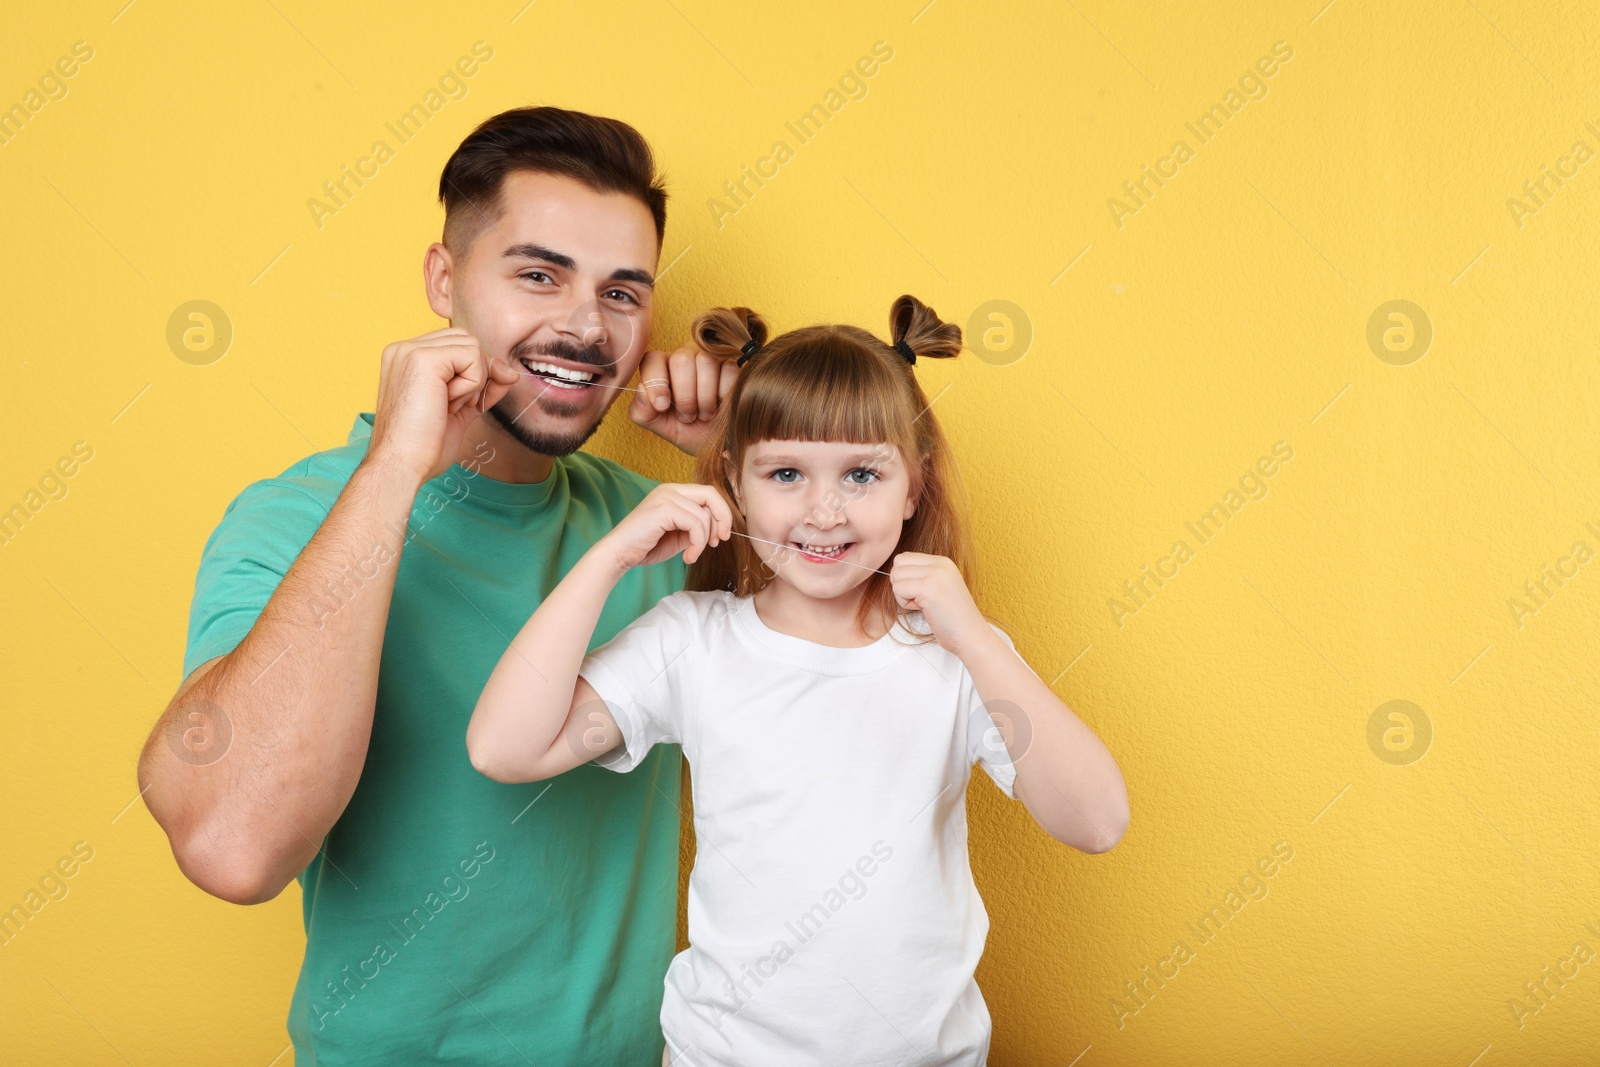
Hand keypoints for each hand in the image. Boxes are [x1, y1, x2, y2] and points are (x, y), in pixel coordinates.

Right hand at [363, 328, 520, 485]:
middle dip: (475, 375)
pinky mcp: (423, 358)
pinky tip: (447, 404)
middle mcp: (404, 349)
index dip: (474, 373)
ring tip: (447, 406)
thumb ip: (481, 388)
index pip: (457, 346)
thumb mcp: (459, 410)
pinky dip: (471, 385)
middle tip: (453, 406)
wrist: (402, 466)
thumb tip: (510, 372)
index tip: (466, 403)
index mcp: (406, 359)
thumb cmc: (423, 447)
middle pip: (467, 340)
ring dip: (472, 381)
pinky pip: (472, 357)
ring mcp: (410, 350)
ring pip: (471, 346)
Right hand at [598, 483, 733, 572]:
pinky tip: (688, 556)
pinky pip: (695, 524)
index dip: (721, 514)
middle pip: (711, 494)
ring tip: (691, 555)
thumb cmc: (646, 546)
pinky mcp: (664, 508)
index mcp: (673, 492)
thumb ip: (696, 526)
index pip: (708, 493)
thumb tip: (720, 528)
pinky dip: (697, 544)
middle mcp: (670, 489)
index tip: (721, 536)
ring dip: (703, 541)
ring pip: (704, 516)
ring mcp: (666, 496)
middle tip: (718, 541)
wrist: (619, 554)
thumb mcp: (679, 534)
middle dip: (722, 519)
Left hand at [627, 342, 738, 455]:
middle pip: (681, 359)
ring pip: (705, 362)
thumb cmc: (689, 432)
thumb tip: (641, 390)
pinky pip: (728, 370)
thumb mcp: (661, 427)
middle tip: (688, 416)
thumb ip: (642, 412)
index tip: (663, 406)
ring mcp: (710, 359)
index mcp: (663, 368)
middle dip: (685, 395)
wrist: (719, 445)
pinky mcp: (733, 366)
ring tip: (705, 414)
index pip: (653, 359)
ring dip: (705, 397)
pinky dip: (724, 394)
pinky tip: (723, 405)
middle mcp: (685, 358)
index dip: (656, 382)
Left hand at [889, 553, 990, 655]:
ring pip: (896, 576)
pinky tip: (923, 609)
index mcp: (943, 561)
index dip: (905, 577)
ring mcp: (935, 574)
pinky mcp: (928, 588)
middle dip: (902, 584)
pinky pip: (898, 589)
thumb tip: (895, 571)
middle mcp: (940, 563)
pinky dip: (904, 603)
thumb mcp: (940, 586)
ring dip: (903, 595)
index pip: (905, 557)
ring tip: (923, 605)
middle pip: (898, 564)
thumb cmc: (952, 618)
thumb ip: (922, 574)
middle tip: (920, 599)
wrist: (970, 636)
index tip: (921, 593)